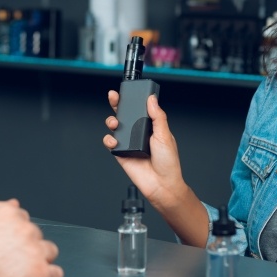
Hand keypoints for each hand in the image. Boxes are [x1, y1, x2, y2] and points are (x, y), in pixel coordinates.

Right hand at [0, 199, 62, 276]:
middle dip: (24, 249)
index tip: (2, 250)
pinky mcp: (40, 275)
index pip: (23, 220)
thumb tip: (12, 203)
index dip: (12, 237)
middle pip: (35, 236)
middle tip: (4, 265)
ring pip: (49, 252)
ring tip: (17, 275)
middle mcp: (25, 229)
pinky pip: (56, 274)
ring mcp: (34, 252)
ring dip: (38, 262)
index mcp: (8, 213)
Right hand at [103, 92, 186, 209]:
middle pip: (124, 115)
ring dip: (111, 121)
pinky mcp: (121, 154)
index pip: (139, 109)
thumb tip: (152, 100)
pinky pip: (110, 143)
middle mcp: (138, 133)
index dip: (132, 100)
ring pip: (115, 127)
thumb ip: (157, 116)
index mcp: (150, 127)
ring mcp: (129, 143)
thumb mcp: (165, 135)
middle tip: (113, 97)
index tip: (126, 91)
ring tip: (115, 123)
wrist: (162, 185)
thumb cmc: (168, 162)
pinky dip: (109, 140)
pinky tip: (114, 142)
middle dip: (117, 104)